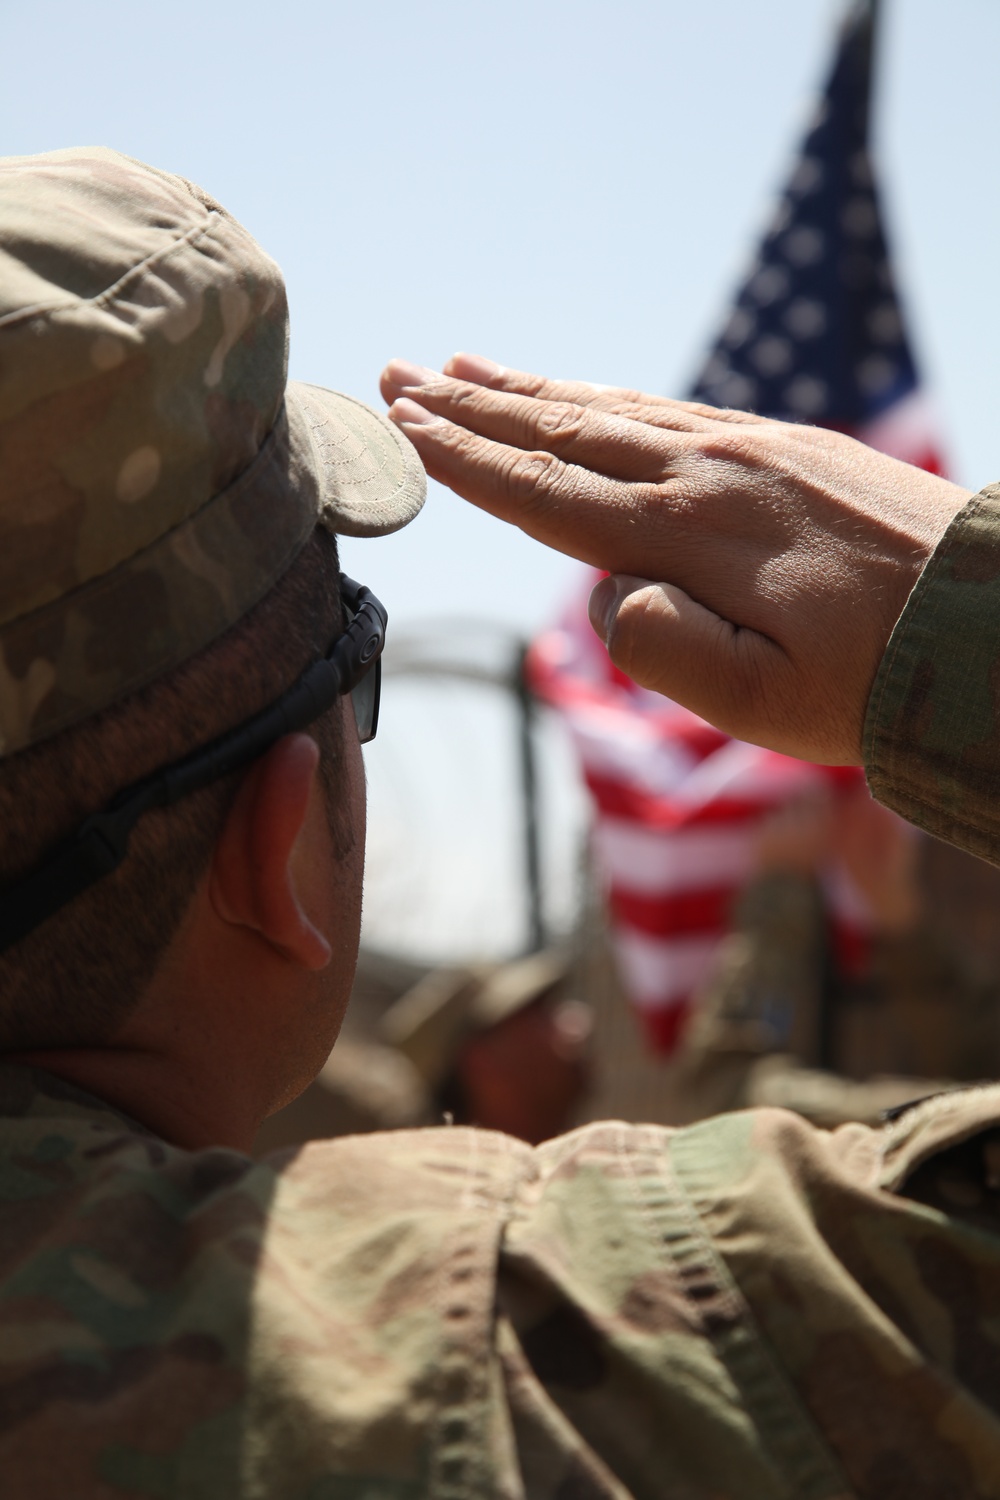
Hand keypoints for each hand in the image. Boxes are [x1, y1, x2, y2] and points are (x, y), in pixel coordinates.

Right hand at [380, 355, 969, 764]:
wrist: (989, 620)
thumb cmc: (872, 683)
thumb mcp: (764, 701)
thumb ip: (668, 651)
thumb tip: (614, 596)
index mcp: (685, 536)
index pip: (547, 493)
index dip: (467, 463)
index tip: (404, 429)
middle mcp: (706, 472)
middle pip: (564, 431)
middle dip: (473, 408)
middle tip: (401, 373)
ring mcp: (748, 447)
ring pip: (612, 407)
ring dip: (530, 388)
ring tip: (465, 365)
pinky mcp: (785, 444)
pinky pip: (668, 405)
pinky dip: (605, 392)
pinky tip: (584, 391)